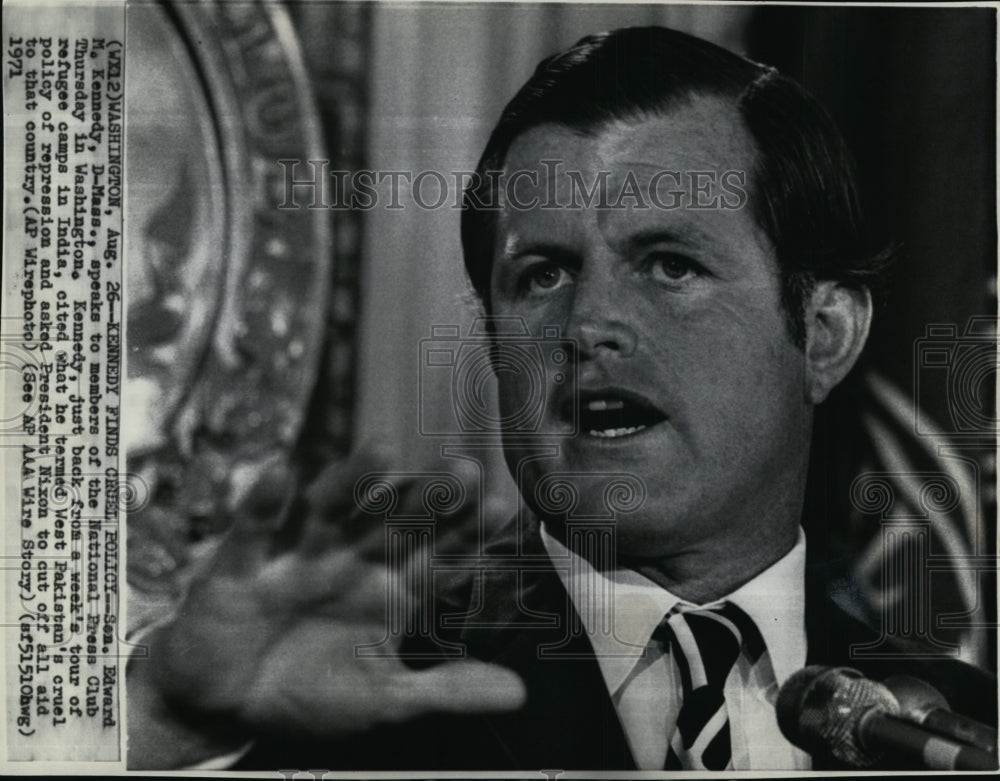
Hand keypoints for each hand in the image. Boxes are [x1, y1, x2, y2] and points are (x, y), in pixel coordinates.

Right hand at [129, 449, 524, 765]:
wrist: (225, 703)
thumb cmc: (308, 690)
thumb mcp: (382, 699)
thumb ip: (445, 690)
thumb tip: (518, 693)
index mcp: (388, 591)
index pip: (436, 557)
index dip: (467, 535)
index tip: (502, 510)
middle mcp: (350, 563)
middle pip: (394, 524)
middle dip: (426, 500)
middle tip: (461, 472)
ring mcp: (297, 560)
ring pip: (330, 513)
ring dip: (353, 483)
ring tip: (382, 453)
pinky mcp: (240, 569)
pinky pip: (253, 532)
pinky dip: (263, 505)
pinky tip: (281, 476)